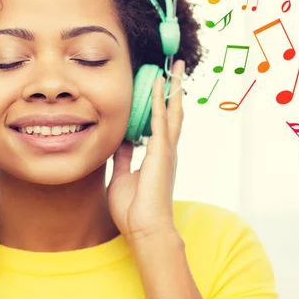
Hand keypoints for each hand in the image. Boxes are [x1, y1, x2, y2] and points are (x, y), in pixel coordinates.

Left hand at [107, 59, 184, 243]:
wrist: (145, 229)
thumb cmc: (134, 209)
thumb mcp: (123, 175)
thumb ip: (124, 157)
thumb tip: (121, 141)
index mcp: (158, 156)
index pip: (160, 122)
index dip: (160, 103)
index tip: (158, 84)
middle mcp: (166, 149)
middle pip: (173, 112)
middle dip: (175, 89)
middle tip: (177, 68)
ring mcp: (166, 149)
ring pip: (172, 111)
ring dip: (173, 88)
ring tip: (176, 68)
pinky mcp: (162, 151)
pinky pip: (160, 119)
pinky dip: (160, 100)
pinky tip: (160, 84)